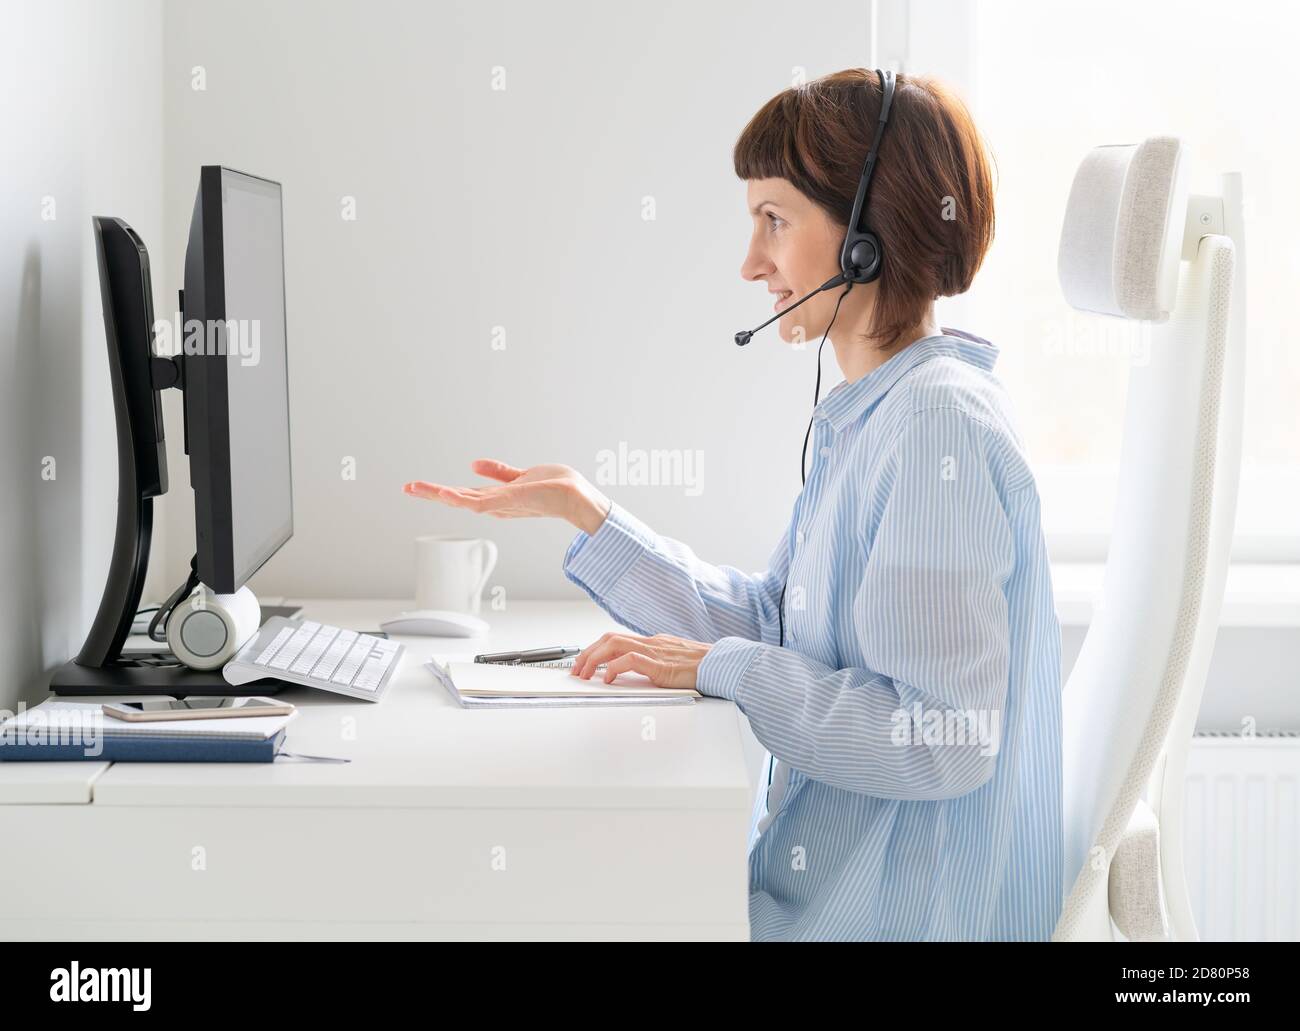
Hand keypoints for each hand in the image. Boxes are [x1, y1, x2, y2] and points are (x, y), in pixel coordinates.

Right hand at [403, 459, 611, 533]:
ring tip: (416, 488)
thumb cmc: (554, 488)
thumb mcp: (519, 476)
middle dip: (431, 493)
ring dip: (439, 494)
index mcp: (496, 499)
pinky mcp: (511, 501)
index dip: (439, 491)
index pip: (462, 495)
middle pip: (457, 499)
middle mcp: (496, 505)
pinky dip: (463, 499)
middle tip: (406, 488)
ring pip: (463, 501)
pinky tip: (448, 494)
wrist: (576, 497)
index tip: (416, 486)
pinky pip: (482, 503)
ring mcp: (502, 505)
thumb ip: (498, 472)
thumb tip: (473, 463)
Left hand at [570, 632, 711, 689]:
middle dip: (587, 653)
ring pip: (614, 644)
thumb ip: (656, 664)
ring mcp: (656, 651)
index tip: (584, 662)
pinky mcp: (661, 665)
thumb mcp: (675, 662)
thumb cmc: (705, 666)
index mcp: (654, 642)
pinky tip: (608, 679)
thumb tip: (637, 674)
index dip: (596, 649)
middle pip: (609, 638)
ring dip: (593, 659)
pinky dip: (614, 668)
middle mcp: (651, 642)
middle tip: (576, 670)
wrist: (724, 664)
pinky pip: (631, 660)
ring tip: (584, 674)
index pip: (617, 639)